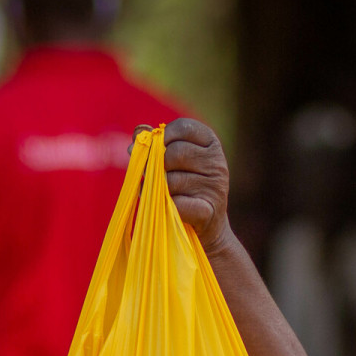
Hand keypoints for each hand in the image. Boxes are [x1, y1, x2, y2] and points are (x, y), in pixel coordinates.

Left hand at [133, 119, 235, 255]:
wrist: (204, 228)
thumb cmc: (183, 189)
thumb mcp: (171, 163)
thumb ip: (153, 145)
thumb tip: (138, 131)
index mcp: (210, 144)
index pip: (184, 127)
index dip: (164, 136)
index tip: (158, 149)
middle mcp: (216, 162)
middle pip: (174, 152)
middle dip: (158, 166)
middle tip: (158, 178)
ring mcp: (215, 187)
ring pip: (170, 180)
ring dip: (158, 190)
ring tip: (164, 196)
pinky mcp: (208, 211)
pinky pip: (175, 203)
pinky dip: (164, 207)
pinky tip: (168, 208)